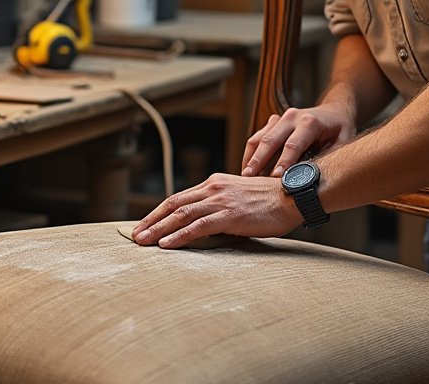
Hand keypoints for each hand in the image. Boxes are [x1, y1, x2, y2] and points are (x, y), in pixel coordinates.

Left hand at [130, 173, 302, 248]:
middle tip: (135, 235)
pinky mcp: (230, 214)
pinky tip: (167, 244)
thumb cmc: (271, 201)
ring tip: (143, 242)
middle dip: (151, 220)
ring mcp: (220, 201)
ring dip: (158, 229)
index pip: (179, 198)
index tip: (145, 224)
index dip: (158, 212)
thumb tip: (206, 224)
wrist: (293, 195)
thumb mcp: (240, 198)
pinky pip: (198, 226)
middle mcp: (213, 188)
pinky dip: (179, 235)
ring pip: (181, 215)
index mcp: (214, 184)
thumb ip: (221, 206)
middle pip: (173, 204)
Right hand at [241, 104, 355, 177]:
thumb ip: (329, 157)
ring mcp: (280, 118)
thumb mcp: (343, 142)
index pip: (293, 145)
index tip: (275, 177)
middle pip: (270, 140)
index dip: (283, 161)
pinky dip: (251, 153)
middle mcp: (292, 117)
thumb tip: (315, 178)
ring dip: (250, 157)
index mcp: (310, 123)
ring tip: (244, 176)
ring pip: (259, 137)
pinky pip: (257, 137)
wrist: (334, 110)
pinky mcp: (274, 124)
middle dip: (258, 160)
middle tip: (248, 178)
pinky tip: (248, 168)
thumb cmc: (340, 129)